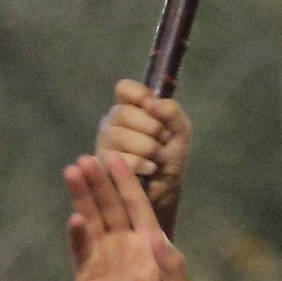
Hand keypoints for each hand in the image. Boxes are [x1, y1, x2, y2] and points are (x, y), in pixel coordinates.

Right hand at [68, 152, 194, 280]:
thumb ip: (174, 266)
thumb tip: (157, 237)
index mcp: (149, 244)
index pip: (137, 205)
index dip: (127, 182)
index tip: (117, 158)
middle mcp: (124, 244)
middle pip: (111, 205)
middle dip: (100, 182)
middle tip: (87, 159)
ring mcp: (103, 256)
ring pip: (92, 218)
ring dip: (82, 196)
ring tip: (72, 172)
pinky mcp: (85, 271)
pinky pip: (79, 247)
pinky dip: (76, 233)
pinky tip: (75, 219)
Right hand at [96, 79, 192, 230]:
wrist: (166, 192)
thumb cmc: (170, 159)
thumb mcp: (180, 132)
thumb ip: (172, 112)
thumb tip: (153, 103)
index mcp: (129, 109)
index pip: (124, 89)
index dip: (139, 95)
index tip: (152, 107)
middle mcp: (112, 124)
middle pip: (122, 113)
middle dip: (150, 127)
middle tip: (162, 142)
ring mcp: (103, 144)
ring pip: (119, 135)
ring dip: (147, 147)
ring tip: (156, 159)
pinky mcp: (101, 167)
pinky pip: (119, 158)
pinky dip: (141, 164)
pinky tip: (148, 170)